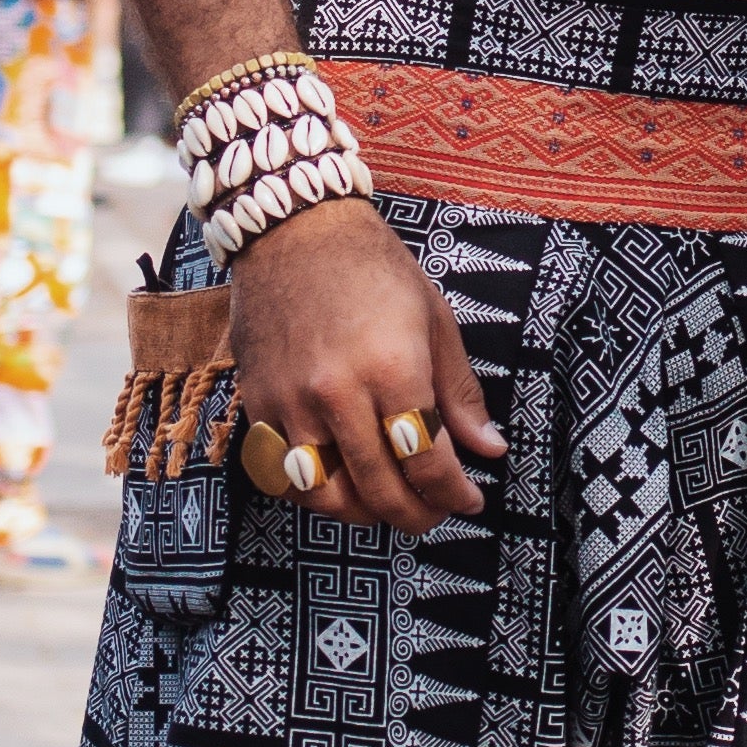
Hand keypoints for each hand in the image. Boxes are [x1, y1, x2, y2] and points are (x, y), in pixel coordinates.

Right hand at [232, 199, 505, 530]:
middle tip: (434, 514)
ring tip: (388, 505)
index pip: (427, 462)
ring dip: (364, 516)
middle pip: (380, 490)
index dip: (453, 494)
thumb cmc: (375, 269)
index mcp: (392, 368)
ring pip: (326, 495)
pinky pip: (281, 475)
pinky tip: (338, 487)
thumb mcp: (435, 321)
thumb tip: (489, 450)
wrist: (295, 230)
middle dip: (417, 515)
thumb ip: (460, 394)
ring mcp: (290, 402)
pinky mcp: (257, 403)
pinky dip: (311, 495)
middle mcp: (337, 392)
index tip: (469, 500)